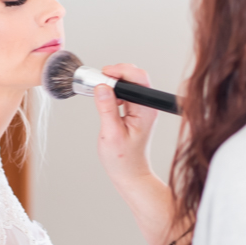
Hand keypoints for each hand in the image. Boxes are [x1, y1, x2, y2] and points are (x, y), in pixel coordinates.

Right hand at [95, 63, 157, 187]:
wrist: (130, 174)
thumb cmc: (123, 160)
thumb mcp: (111, 133)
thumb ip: (107, 108)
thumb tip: (102, 87)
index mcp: (146, 110)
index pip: (139, 78)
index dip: (121, 71)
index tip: (104, 74)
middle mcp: (147, 107)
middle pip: (135, 78)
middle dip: (116, 74)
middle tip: (98, 81)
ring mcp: (142, 109)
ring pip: (130, 84)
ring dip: (114, 83)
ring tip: (100, 90)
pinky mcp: (135, 112)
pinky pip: (126, 94)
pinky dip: (114, 91)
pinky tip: (106, 98)